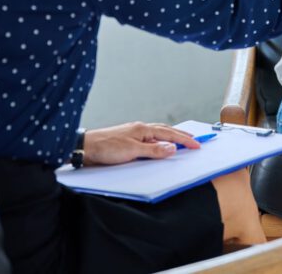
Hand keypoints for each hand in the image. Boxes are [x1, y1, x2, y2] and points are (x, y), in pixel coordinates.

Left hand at [84, 122, 198, 164]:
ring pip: (156, 134)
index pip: (169, 134)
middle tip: (193, 140)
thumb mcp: (132, 151)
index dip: (184, 140)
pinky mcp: (126, 140)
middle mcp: (139, 129)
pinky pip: (147, 139)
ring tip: (178, 141)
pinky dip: (157, 142)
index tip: (196, 145)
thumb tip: (171, 147)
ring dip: (169, 137)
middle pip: (164, 130)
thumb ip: (153, 150)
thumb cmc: (106, 147)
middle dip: (180, 135)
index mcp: (142, 129)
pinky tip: (156, 146)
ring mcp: (132, 133)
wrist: (85, 147)